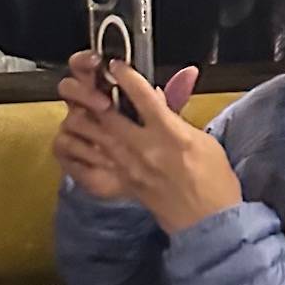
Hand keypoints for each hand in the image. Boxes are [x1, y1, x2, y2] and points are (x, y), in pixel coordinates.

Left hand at [54, 55, 239, 231]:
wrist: (206, 220)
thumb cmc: (211, 177)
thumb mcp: (202, 139)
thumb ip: (175, 114)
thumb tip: (160, 89)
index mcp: (169, 134)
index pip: (142, 97)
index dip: (125, 76)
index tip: (115, 65)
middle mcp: (142, 149)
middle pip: (104, 114)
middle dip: (89, 93)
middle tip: (85, 84)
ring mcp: (124, 169)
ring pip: (85, 136)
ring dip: (78, 119)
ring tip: (80, 111)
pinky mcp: (114, 185)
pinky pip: (79, 165)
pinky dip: (72, 150)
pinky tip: (76, 139)